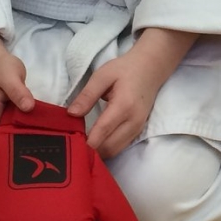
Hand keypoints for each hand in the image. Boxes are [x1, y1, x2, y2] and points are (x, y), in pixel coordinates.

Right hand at [0, 33, 32, 146]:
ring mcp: (2, 123)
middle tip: (35, 152)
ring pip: (6, 143)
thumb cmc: (1, 69)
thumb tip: (28, 107)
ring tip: (41, 149)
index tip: (18, 143)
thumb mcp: (10, 75)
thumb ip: (18, 90)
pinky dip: (26, 139)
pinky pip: (16, 135)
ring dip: (20, 147)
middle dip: (11, 152)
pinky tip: (42, 139)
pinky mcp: (12, 122)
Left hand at [69, 28, 195, 158]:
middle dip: (90, 151)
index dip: (86, 143)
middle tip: (72, 145)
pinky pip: (120, 147)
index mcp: (123, 106)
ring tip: (81, 146)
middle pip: (109, 147)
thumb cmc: (125, 69)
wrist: (150, 68)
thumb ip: (87, 95)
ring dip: (98, 152)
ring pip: (115, 151)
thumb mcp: (102, 76)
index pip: (103, 132)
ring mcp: (137, 128)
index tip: (70, 144)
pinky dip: (106, 149)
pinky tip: (94, 143)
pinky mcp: (138, 131)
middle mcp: (133, 121)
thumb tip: (72, 114)